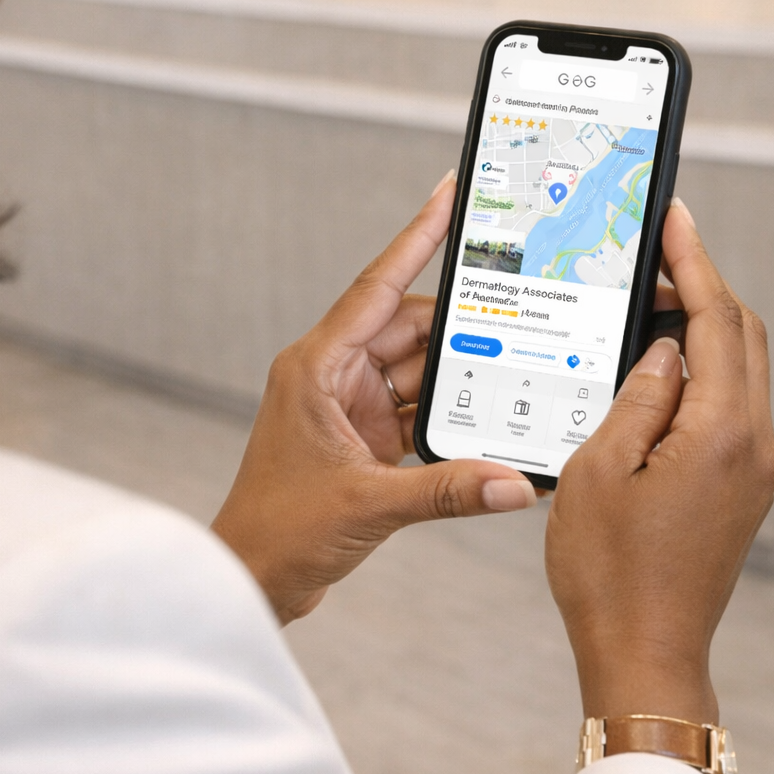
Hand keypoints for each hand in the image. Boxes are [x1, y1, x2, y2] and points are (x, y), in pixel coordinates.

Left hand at [213, 173, 538, 624]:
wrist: (252, 578)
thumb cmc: (278, 532)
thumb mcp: (369, 505)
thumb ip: (447, 491)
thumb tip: (513, 482)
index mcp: (316, 366)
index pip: (377, 287)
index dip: (417, 237)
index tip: (448, 194)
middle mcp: (332, 376)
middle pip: (411, 329)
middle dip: (464, 323)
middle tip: (521, 303)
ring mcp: (350, 407)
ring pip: (421, 370)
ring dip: (462, 375)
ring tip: (518, 365)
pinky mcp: (365, 439)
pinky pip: (420, 409)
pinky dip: (452, 414)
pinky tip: (490, 417)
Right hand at [545, 200, 773, 725]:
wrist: (644, 654)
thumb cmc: (610, 576)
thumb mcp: (597, 471)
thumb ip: (635, 397)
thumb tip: (661, 351)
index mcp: (721, 434)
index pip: (716, 321)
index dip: (693, 262)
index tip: (674, 219)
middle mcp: (754, 446)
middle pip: (743, 337)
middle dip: (701, 289)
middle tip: (652, 261)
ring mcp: (754, 471)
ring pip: (739, 373)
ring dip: (698, 334)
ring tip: (642, 314)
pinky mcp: (742, 490)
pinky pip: (729, 411)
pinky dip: (697, 378)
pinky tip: (651, 379)